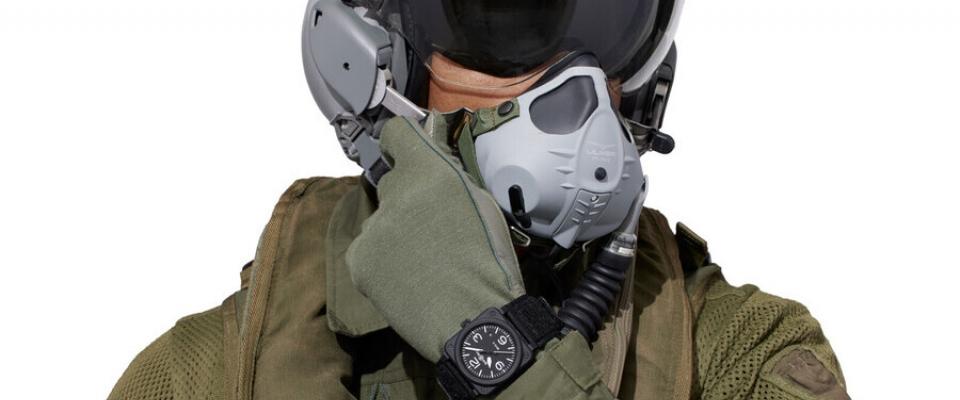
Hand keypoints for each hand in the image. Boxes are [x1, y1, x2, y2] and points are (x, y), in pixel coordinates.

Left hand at [346, 113, 524, 361]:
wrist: (475, 322)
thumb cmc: (490, 264)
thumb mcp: (483, 205)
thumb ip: (449, 178)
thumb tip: (431, 167)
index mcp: (431, 173)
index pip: (396, 133)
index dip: (403, 142)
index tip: (407, 153)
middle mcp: (396, 193)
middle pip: (392, 183)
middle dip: (409, 198)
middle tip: (432, 227)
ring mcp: (374, 228)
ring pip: (381, 220)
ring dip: (396, 232)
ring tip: (425, 262)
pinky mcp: (359, 260)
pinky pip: (368, 249)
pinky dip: (383, 260)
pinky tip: (409, 278)